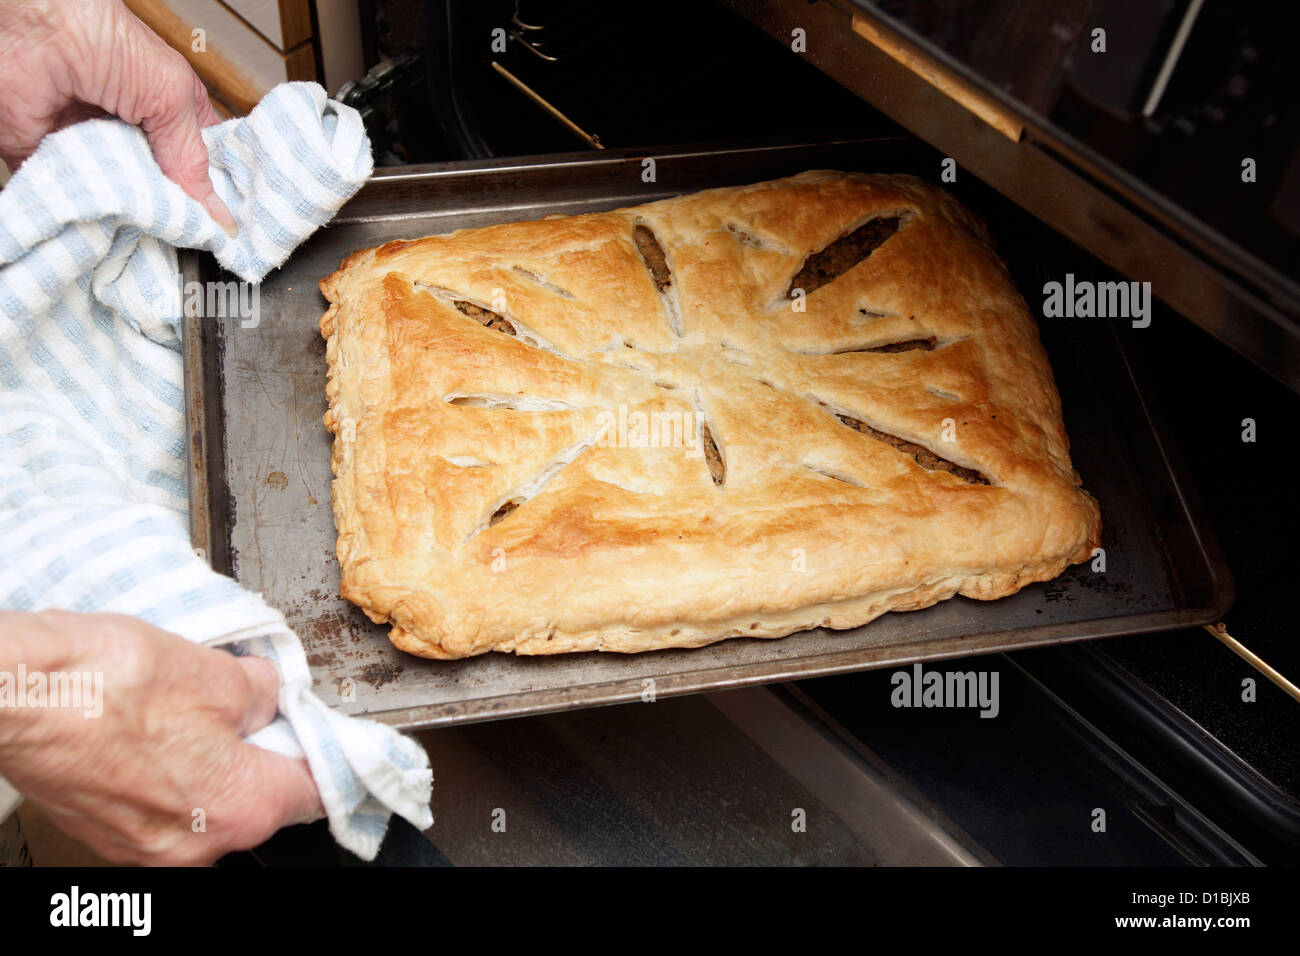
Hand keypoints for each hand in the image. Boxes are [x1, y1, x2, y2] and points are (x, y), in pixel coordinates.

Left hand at [0, 0, 236, 233]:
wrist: (32, 31)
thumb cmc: (103, 38)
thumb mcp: (171, 96)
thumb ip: (193, 158)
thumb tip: (215, 214)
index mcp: (172, 116)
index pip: (203, 167)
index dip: (216, 196)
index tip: (227, 227)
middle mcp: (136, 138)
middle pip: (167, 195)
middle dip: (177, 216)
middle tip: (189, 237)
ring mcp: (98, 155)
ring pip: (127, 207)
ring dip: (137, 221)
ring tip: (151, 234)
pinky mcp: (59, 167)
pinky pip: (80, 205)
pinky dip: (91, 218)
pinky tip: (111, 225)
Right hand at [0, 610, 322, 864]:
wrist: (11, 692)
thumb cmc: (103, 685)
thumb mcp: (217, 672)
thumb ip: (263, 692)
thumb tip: (270, 695)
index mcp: (237, 809)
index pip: (314, 788)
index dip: (322, 747)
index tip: (320, 726)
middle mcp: (192, 847)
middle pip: (260, 799)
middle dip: (263, 749)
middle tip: (253, 702)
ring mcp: (142, 846)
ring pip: (209, 802)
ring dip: (213, 758)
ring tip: (190, 706)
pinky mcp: (105, 831)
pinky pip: (162, 804)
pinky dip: (169, 768)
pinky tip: (153, 725)